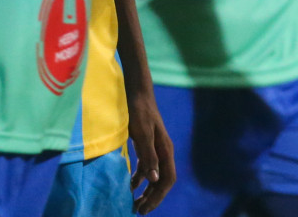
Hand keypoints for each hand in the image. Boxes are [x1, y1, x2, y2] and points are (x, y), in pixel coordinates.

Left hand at [126, 86, 175, 214]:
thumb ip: (148, 156)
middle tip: (139, 211)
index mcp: (165, 150)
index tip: (145, 209)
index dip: (158, 196)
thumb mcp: (142, 134)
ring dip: (146, 191)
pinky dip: (139, 179)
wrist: (137, 92)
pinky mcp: (147, 145)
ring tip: (135, 204)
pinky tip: (130, 185)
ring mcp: (155, 149)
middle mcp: (163, 151)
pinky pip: (147, 168)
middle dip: (152, 198)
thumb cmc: (139, 112)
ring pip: (154, 176)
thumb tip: (155, 180)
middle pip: (162, 181)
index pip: (167, 179)